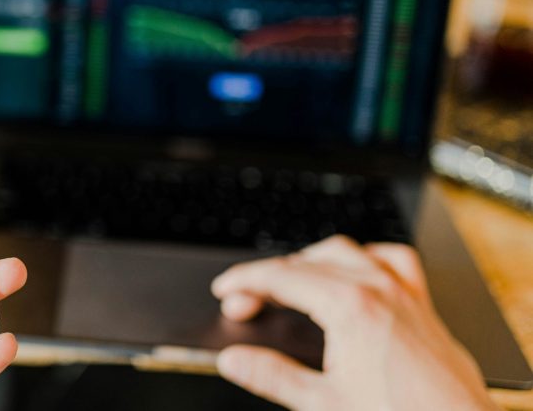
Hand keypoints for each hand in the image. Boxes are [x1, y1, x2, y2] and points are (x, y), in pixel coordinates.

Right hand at [211, 235, 497, 410]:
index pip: (281, 277)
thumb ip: (272, 376)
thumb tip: (235, 359)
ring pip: (346, 252)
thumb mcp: (323, 403)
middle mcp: (378, 289)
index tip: (226, 289)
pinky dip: (366, 258)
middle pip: (307, 262)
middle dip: (269, 276)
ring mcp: (404, 293)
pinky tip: (356, 271)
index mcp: (349, 307)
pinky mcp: (422, 306)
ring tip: (289, 281)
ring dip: (310, 260)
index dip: (246, 281)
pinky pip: (393, 261)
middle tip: (245, 302)